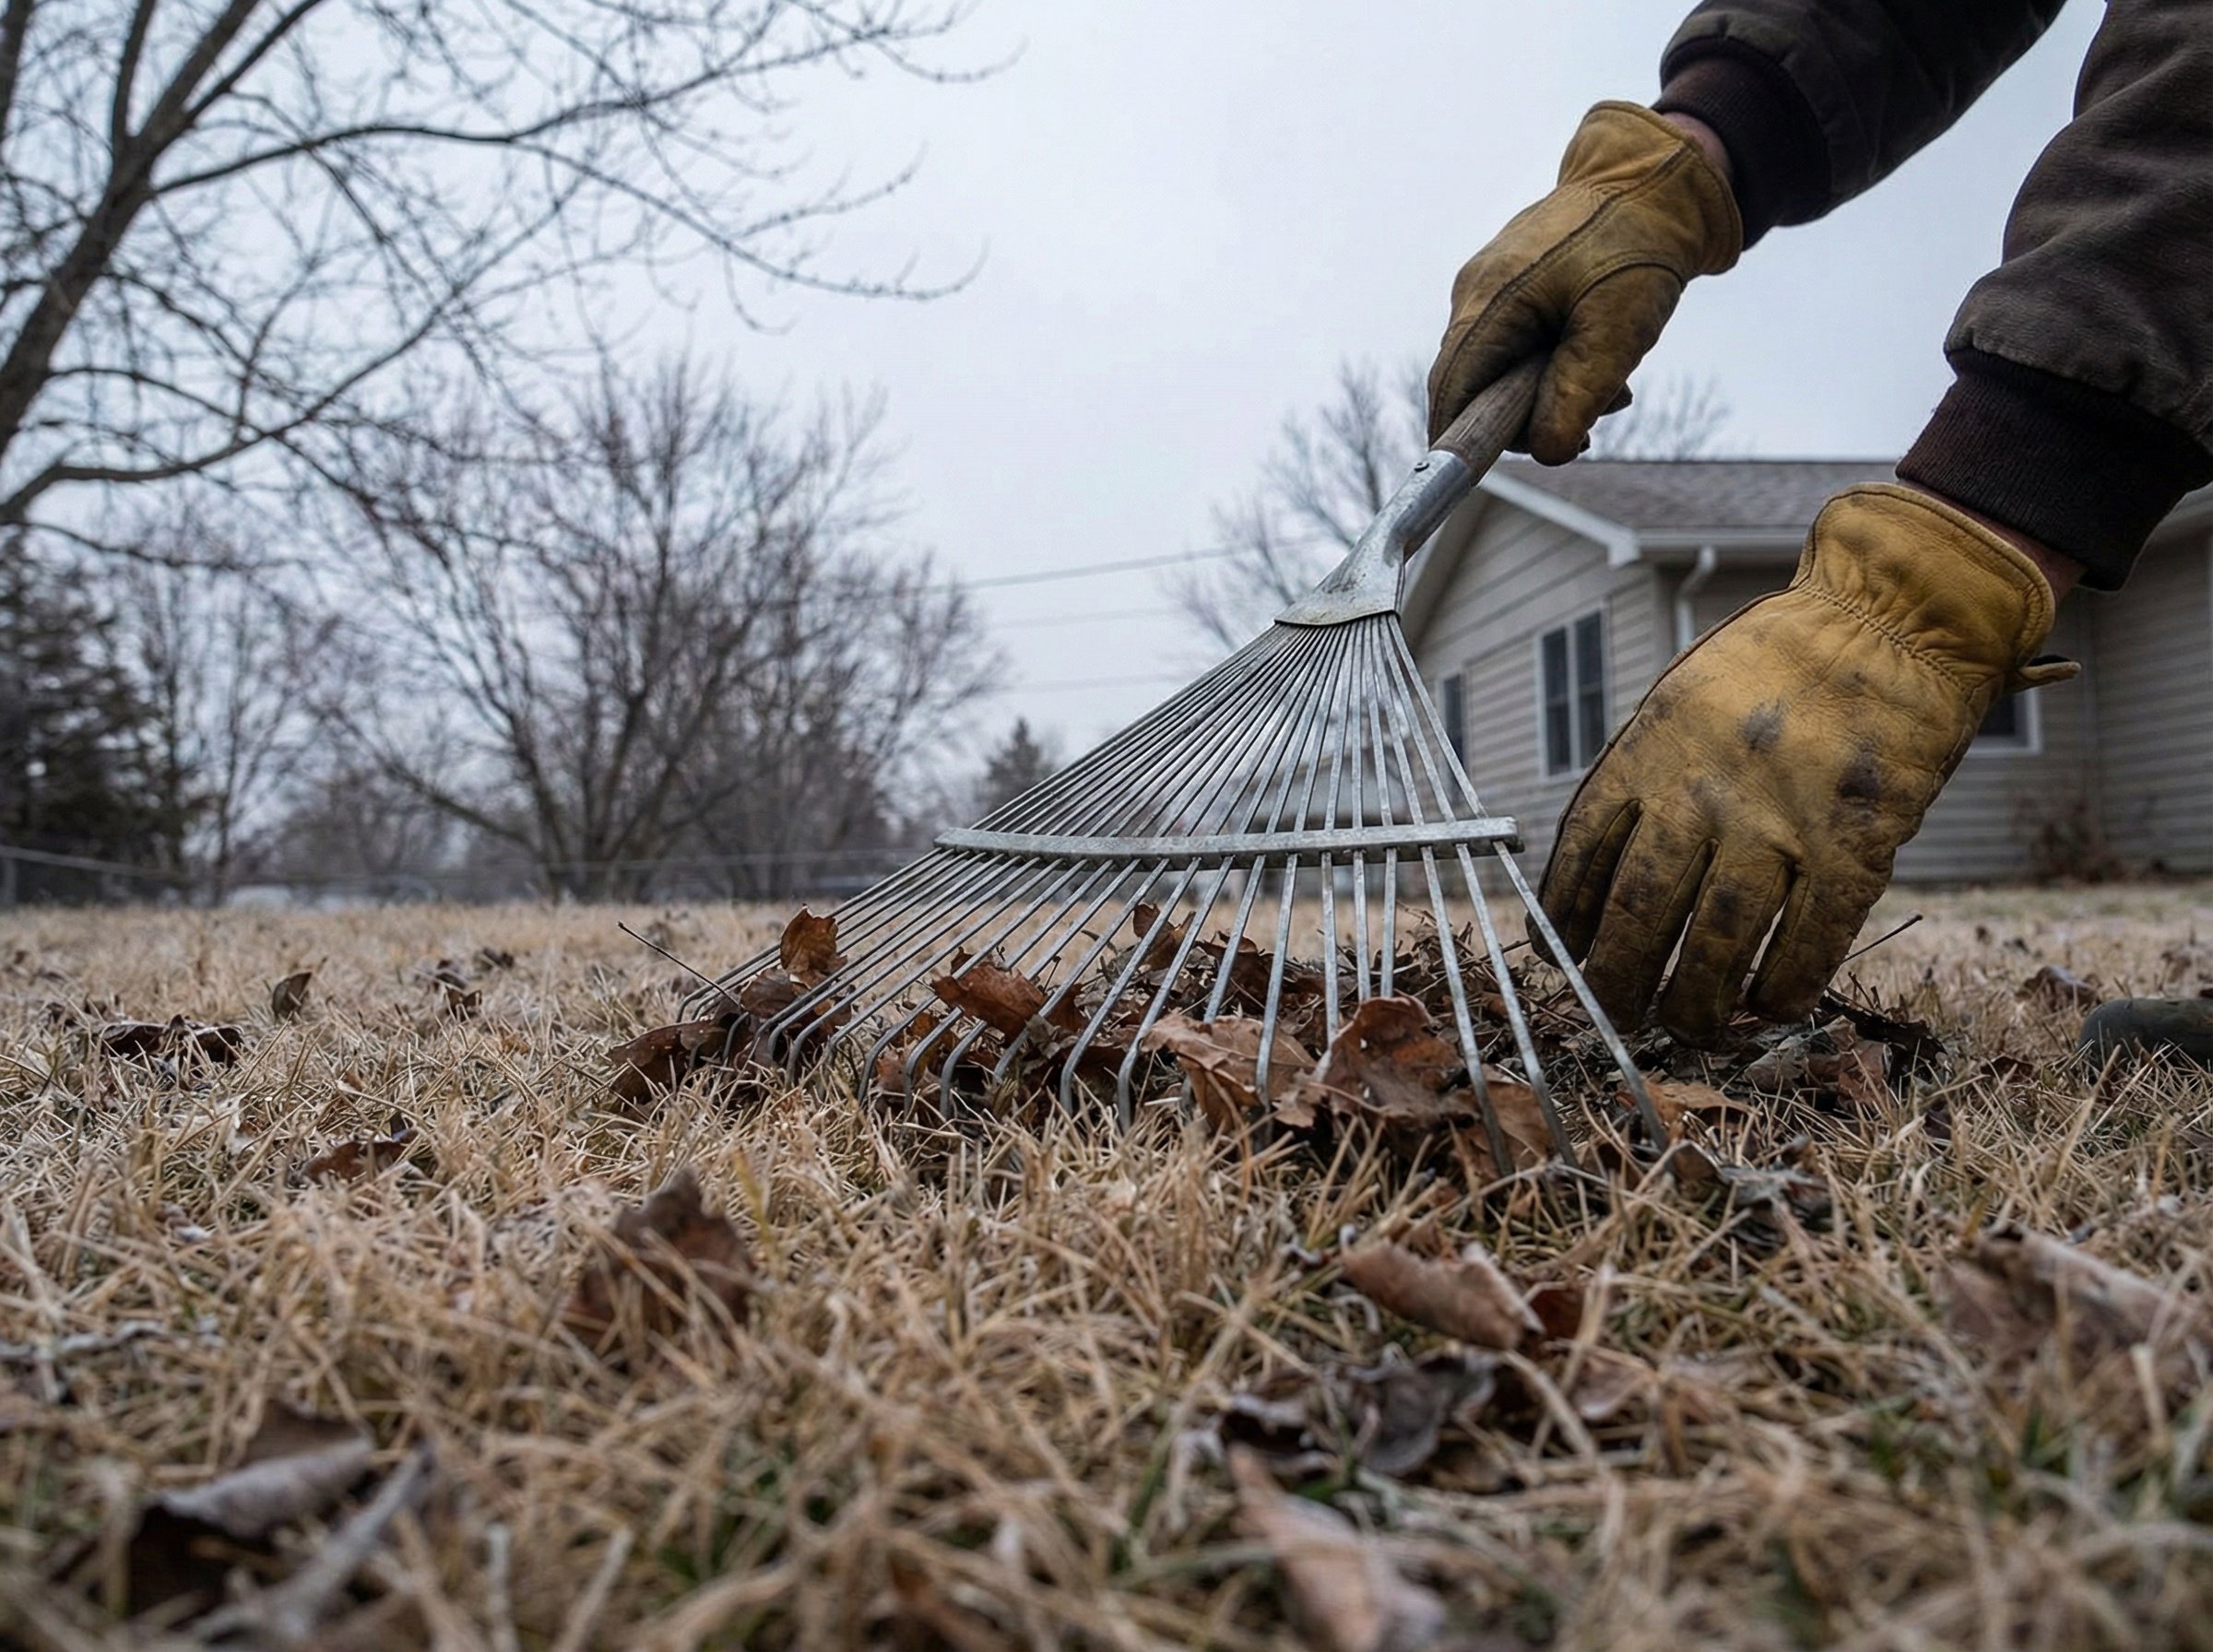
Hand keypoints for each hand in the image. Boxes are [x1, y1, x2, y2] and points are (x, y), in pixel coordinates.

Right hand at [1427, 102, 1739, 462]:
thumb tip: (1546, 453)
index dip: (1456, 440)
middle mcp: (1475, 292)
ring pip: (1496, 367)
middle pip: (1472, 384)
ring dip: (1545, 391)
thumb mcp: (1619, 329)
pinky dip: (1549, 364)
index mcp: (1491, 299)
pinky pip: (1512, 343)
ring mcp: (1488, 285)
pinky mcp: (1509, 284)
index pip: (1450, 390)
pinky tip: (1595, 356)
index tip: (1472, 476)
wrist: (1654, 179)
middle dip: (1522, 418)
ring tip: (1610, 387)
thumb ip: (1578, 393)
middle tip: (1589, 427)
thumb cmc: (1638, 248)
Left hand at [1539, 485, 2077, 1043]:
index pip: (1583, 851)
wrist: (1891, 624)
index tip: (1562, 956)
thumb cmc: (1777, 667)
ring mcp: (1780, 826)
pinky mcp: (1855, 850)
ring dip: (1695, 1005)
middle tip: (1619, 1017)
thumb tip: (1600, 875)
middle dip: (1618, 983)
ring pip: (1715, 946)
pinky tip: (1767, 1008)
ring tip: (1688, 1028)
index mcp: (1652, 751)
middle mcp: (1705, 793)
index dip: (1564, 917)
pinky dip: (1782, 990)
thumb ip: (1644, 777)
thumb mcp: (1681, 700)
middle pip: (1638, 914)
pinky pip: (1807, 944)